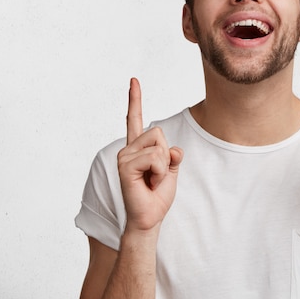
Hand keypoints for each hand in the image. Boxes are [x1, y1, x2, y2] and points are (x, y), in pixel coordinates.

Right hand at [117, 78, 182, 231]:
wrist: (150, 218)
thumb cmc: (157, 196)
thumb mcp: (172, 171)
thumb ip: (173, 156)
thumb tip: (174, 150)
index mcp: (138, 148)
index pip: (135, 119)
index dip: (135, 100)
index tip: (134, 80)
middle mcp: (128, 149)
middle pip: (158, 132)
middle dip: (166, 155)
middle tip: (157, 175)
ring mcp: (124, 156)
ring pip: (158, 145)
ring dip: (163, 166)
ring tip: (152, 180)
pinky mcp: (125, 165)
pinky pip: (155, 157)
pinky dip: (159, 172)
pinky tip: (149, 183)